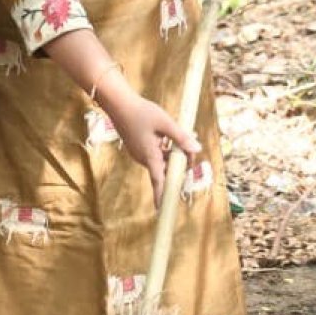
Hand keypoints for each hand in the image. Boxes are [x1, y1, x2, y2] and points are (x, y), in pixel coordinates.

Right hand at [103, 88, 199, 208]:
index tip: (162, 211)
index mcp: (149, 155)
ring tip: (183, 141)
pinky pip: (155, 154)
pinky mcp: (138, 147)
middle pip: (164, 170)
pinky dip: (164, 150)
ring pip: (161, 161)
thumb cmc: (141, 111)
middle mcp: (143, 158)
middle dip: (179, 165)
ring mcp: (139, 153)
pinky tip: (167, 137)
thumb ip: (181, 137)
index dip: (162, 196)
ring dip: (173, 156)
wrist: (118, 103)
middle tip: (192, 152)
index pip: (158, 181)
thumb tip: (197, 149)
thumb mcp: (165, 123)